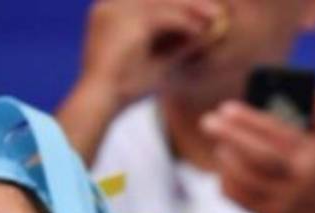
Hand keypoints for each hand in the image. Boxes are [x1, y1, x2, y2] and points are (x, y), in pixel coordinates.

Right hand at [78, 0, 224, 109]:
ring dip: (192, 8)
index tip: (197, 9)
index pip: (148, 1)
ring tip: (214, 16)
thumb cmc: (121, 88)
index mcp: (108, 12)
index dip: (175, 4)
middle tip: (213, 9)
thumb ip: (175, 46)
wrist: (99, 100)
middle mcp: (110, 5)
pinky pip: (165, 17)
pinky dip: (185, 23)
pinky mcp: (130, 22)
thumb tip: (201, 34)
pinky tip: (201, 31)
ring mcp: (118, 10)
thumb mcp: (153, 61)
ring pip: (163, 3)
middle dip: (187, 2)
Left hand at [201, 87, 314, 212]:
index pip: (279, 132)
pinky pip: (241, 200)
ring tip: (220, 148)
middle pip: (258, 154)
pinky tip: (226, 173)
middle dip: (230, 135)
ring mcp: (286, 202)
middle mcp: (301, 180)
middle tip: (208, 122)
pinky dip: (228, 184)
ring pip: (246, 178)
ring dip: (227, 160)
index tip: (227, 108)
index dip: (250, 118)